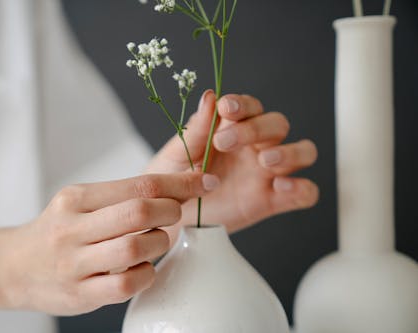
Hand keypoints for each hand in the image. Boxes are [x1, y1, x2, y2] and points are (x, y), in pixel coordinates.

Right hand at [0, 172, 217, 315]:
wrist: (14, 267)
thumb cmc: (59, 231)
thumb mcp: (81, 203)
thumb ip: (122, 196)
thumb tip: (178, 188)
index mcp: (76, 198)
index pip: (140, 183)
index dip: (180, 183)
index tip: (204, 181)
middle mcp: (72, 227)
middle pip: (140, 211)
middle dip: (172, 210)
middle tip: (177, 214)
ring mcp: (74, 263)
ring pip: (136, 247)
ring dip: (160, 242)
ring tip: (157, 241)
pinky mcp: (80, 294)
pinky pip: (128, 283)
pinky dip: (147, 273)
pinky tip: (143, 267)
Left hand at [146, 90, 317, 235]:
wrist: (172, 215)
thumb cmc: (174, 177)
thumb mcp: (179, 152)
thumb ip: (198, 128)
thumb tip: (210, 96)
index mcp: (234, 128)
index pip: (251, 107)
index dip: (243, 104)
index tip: (226, 108)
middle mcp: (256, 146)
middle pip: (278, 125)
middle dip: (257, 129)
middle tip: (225, 142)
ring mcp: (268, 173)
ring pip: (304, 152)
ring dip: (290, 153)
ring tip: (264, 161)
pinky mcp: (274, 200)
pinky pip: (306, 192)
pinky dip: (302, 188)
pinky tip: (282, 188)